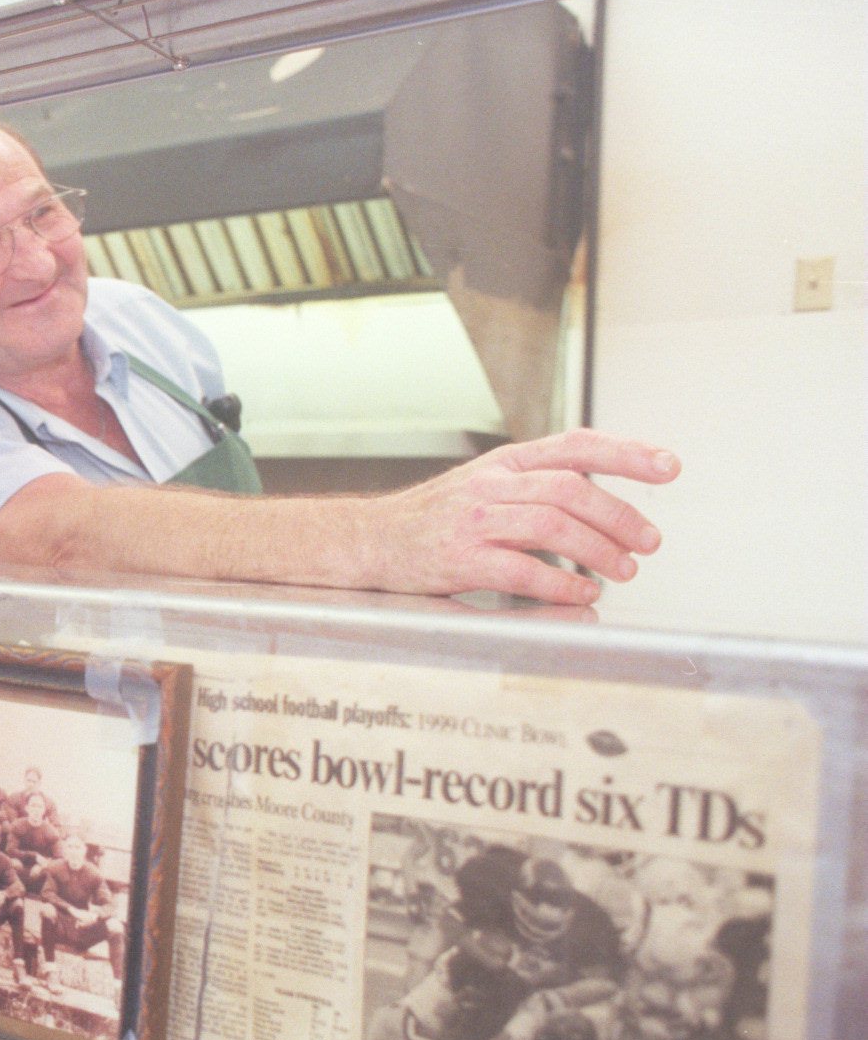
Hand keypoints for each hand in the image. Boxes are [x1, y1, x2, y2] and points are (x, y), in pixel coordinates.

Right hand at [361, 430, 678, 603]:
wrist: (370, 540)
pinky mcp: (459, 560)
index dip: (627, 454)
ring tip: (624, 571)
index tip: (669, 468)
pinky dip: (561, 585)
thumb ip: (536, 484)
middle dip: (620, 516)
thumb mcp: (485, 483)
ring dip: (599, 550)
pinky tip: (582, 593)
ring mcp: (473, 521)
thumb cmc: (436, 518)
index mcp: (503, 462)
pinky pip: (521, 572)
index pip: (575, 446)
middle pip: (571, 489)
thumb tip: (605, 502)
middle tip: (649, 542)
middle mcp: (490, 484)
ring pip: (552, 526)